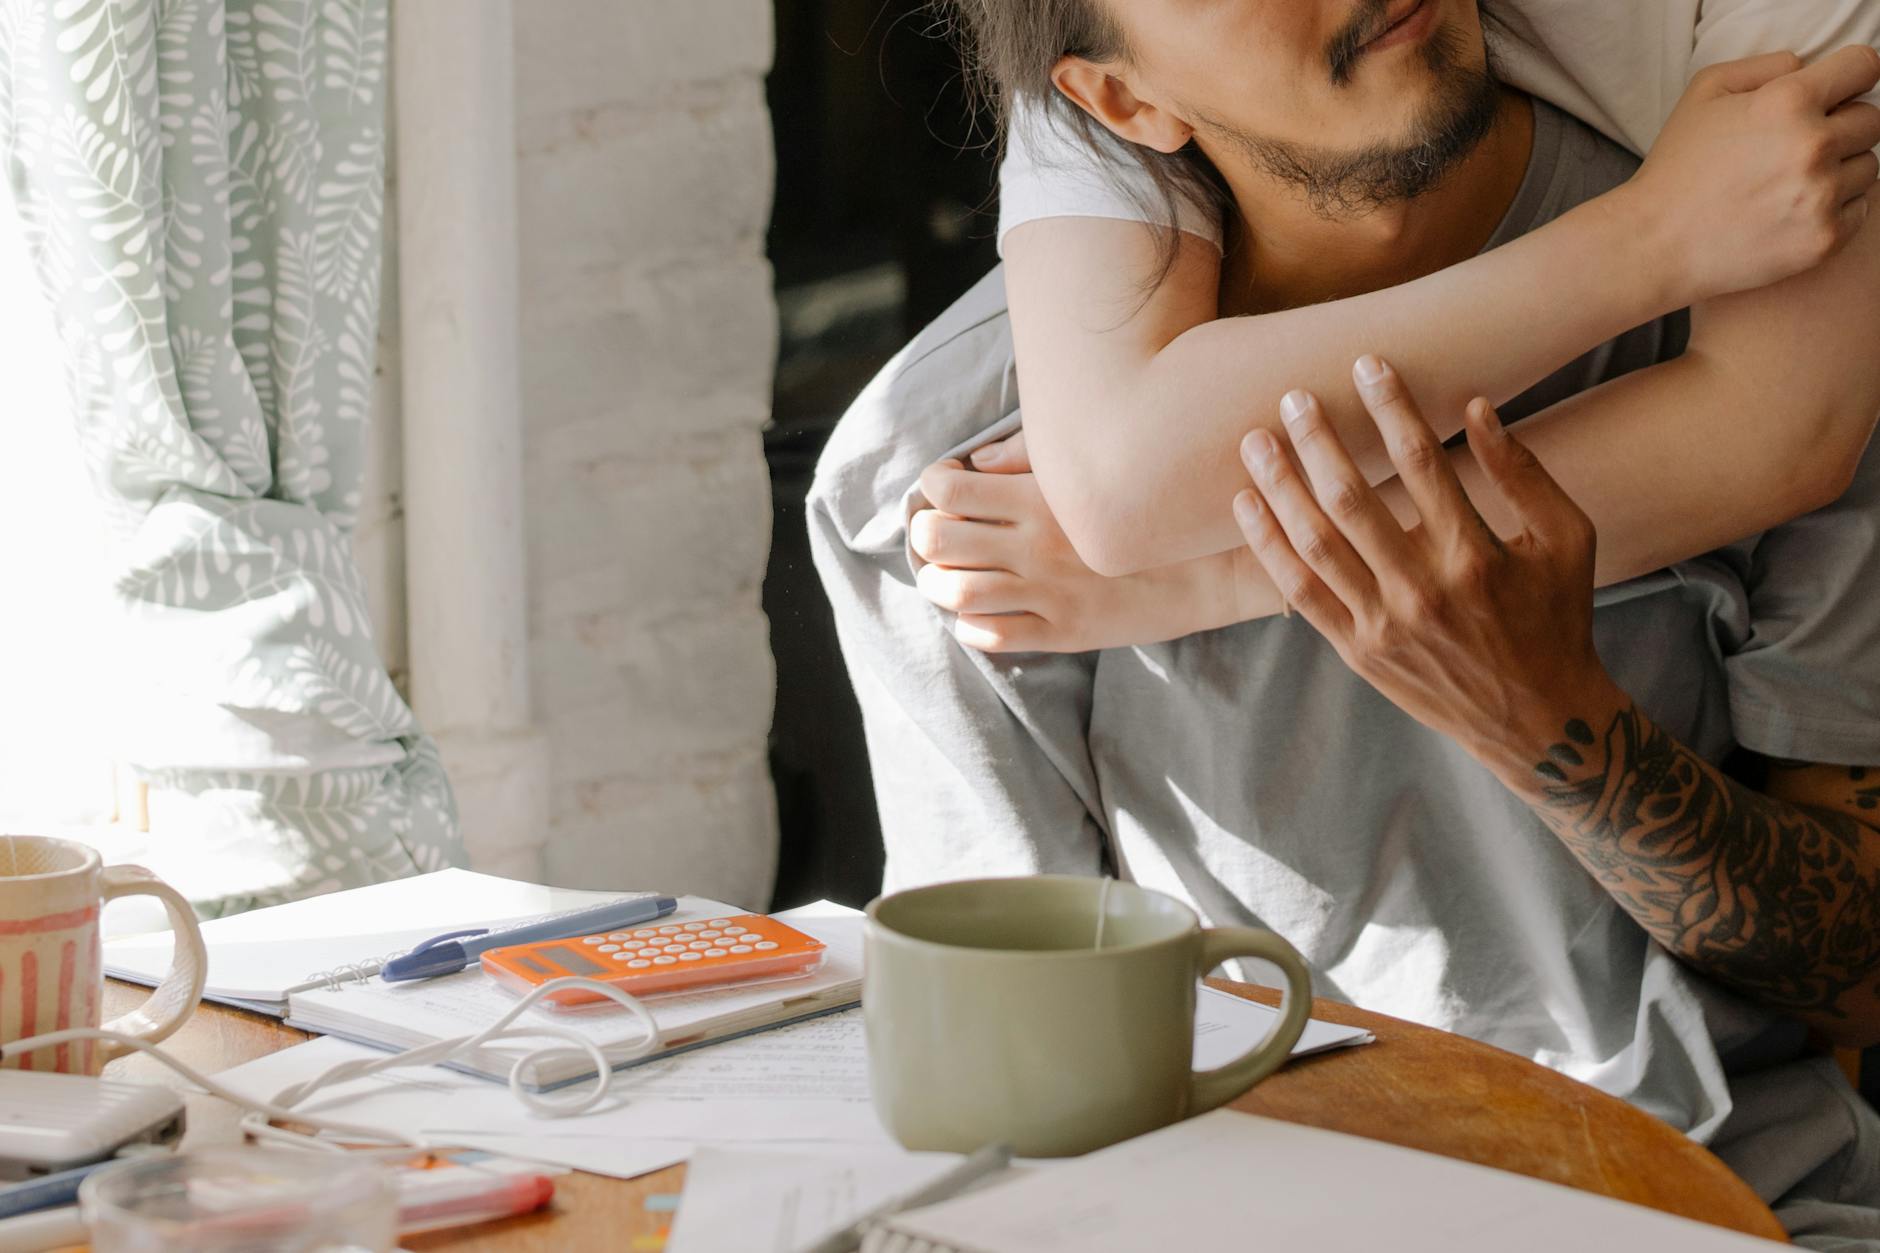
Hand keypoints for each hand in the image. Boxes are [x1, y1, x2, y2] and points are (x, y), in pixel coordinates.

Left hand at [912, 433, 1255, 651]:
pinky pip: (991, 636)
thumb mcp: (1095, 468)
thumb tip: (978, 461)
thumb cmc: (1151, 505)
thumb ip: (1033, 458)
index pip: (949, 489)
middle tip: (935, 534)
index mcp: (1040, 497)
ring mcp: (1048, 592)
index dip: (933, 486)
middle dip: (924, 535)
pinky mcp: (1064, 631)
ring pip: (956, 591)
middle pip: (938, 539)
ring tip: (943, 577)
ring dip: (936, 583)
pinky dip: (969, 625)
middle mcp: (1035, 545)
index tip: (945, 488)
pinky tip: (978, 613)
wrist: (1212, 565)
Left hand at [1231, 357, 1622, 772]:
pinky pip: (1300, 592)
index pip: (1423, 463)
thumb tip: (1477, 405)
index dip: (1392, 407)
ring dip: (1280, 487)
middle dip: (1318, 441)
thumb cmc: (1556, 616)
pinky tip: (1248, 504)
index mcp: (1476, 556)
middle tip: (1292, 397)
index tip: (1367, 364)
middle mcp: (1423, 590)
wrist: (1535, 719)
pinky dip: (1270, 546)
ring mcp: (1384, 624)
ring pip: (1315, 543)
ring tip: (1256, 441)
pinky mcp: (1358, 650)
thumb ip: (1523, 472)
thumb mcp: (1565, 539)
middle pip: (1352, 500)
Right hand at [1629, 46, 1879, 301]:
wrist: (1653, 245)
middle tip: (1797, 148)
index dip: (1848, 77)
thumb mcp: (1702, 94)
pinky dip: (1833, 210)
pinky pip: (1858, 210)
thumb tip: (1804, 69)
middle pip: (1871, 120)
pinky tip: (1792, 212)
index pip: (1863, 67)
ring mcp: (1822, 196)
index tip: (1833, 94)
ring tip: (1791, 184)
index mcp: (1787, 103)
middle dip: (1840, 127)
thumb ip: (1763, 67)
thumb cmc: (1675, 168)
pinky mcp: (1824, 239)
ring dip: (1839, 170)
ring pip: (1867, 166)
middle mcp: (1813, 146)